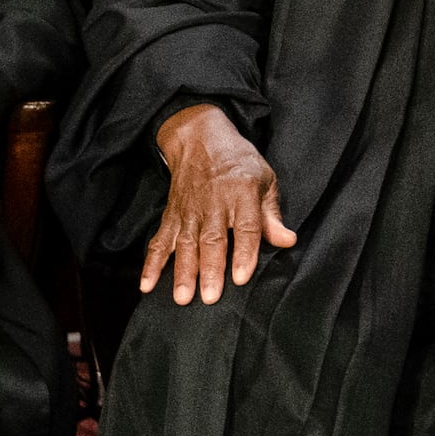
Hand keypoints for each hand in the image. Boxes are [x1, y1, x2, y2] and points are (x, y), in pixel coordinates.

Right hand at [142, 103, 295, 303]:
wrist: (200, 138)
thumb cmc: (239, 162)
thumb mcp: (264, 179)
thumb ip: (272, 214)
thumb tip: (287, 241)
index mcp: (242, 194)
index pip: (246, 228)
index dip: (244, 253)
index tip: (241, 277)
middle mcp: (214, 204)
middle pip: (212, 240)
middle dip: (210, 269)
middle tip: (210, 297)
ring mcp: (189, 211)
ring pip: (185, 244)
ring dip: (183, 272)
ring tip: (183, 297)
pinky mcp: (172, 215)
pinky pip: (160, 241)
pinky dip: (152, 264)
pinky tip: (147, 284)